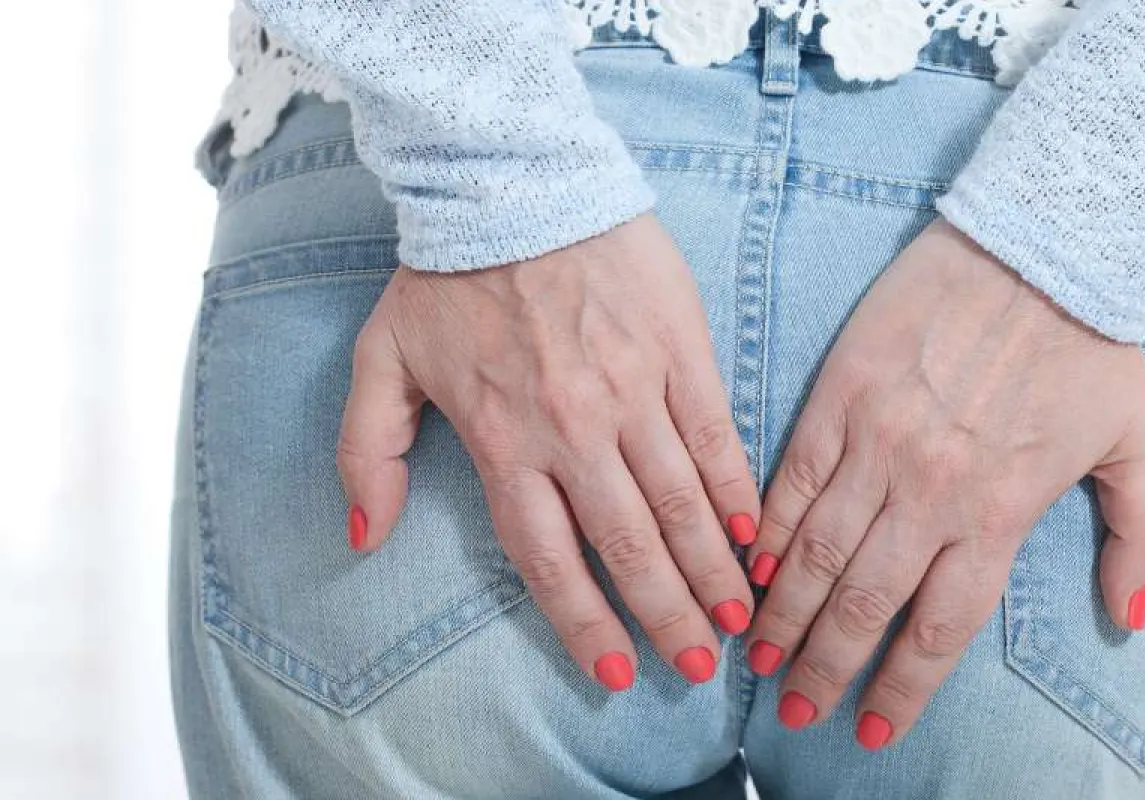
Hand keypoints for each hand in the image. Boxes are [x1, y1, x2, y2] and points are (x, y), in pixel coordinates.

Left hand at [337, 216, 759, 690]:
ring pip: (680, 502)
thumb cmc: (447, 274)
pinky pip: (715, 436)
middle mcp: (573, 429)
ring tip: (740, 619)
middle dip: (669, 616)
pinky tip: (754, 534)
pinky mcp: (680, 352)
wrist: (516, 181)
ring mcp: (633, 391)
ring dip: (713, 570)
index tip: (619, 672)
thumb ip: (367, 454)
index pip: (551, 560)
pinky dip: (737, 490)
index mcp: (504, 441)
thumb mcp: (380, 362)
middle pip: (629, 545)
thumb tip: (365, 537)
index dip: (587, 624)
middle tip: (700, 666)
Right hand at [743, 219, 1144, 747]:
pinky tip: (751, 567)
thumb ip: (1143, 537)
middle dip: (824, 669)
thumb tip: (1129, 616)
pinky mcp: (842, 393)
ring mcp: (879, 441)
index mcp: (998, 512)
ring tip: (757, 655)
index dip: (902, 689)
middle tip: (793, 712)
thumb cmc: (1096, 343)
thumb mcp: (1143, 443)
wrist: (1041, 239)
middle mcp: (931, 491)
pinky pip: (792, 478)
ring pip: (817, 552)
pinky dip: (769, 528)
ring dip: (783, 613)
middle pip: (865, 605)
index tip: (874, 730)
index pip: (939, 628)